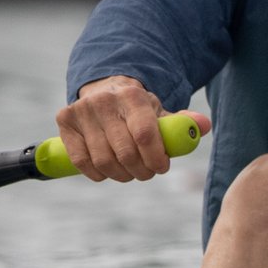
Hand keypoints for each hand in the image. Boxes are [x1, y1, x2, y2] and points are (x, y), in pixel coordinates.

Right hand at [55, 77, 209, 181]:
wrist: (105, 92)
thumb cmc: (139, 111)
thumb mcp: (162, 113)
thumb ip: (183, 123)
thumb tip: (202, 125)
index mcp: (132, 96)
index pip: (144, 135)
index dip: (155, 159)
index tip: (161, 167)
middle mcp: (103, 101)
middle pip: (125, 153)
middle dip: (142, 171)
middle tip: (147, 172)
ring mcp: (80, 110)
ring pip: (104, 161)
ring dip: (122, 175)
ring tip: (130, 172)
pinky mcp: (64, 121)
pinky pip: (81, 161)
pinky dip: (98, 174)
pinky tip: (108, 172)